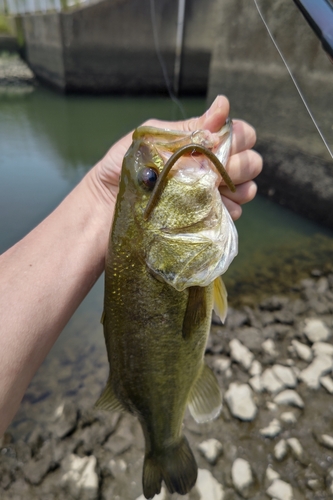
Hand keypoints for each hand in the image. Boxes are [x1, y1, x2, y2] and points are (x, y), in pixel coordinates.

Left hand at [93, 95, 261, 220]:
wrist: (101, 210)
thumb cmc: (120, 170)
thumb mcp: (151, 139)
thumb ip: (188, 128)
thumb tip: (223, 105)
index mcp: (197, 144)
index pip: (239, 134)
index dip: (239, 137)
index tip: (222, 144)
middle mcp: (208, 168)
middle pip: (251, 161)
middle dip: (240, 163)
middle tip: (213, 171)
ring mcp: (210, 195)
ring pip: (247, 188)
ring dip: (238, 187)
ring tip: (213, 191)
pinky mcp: (205, 221)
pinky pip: (233, 214)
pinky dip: (228, 210)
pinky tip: (210, 209)